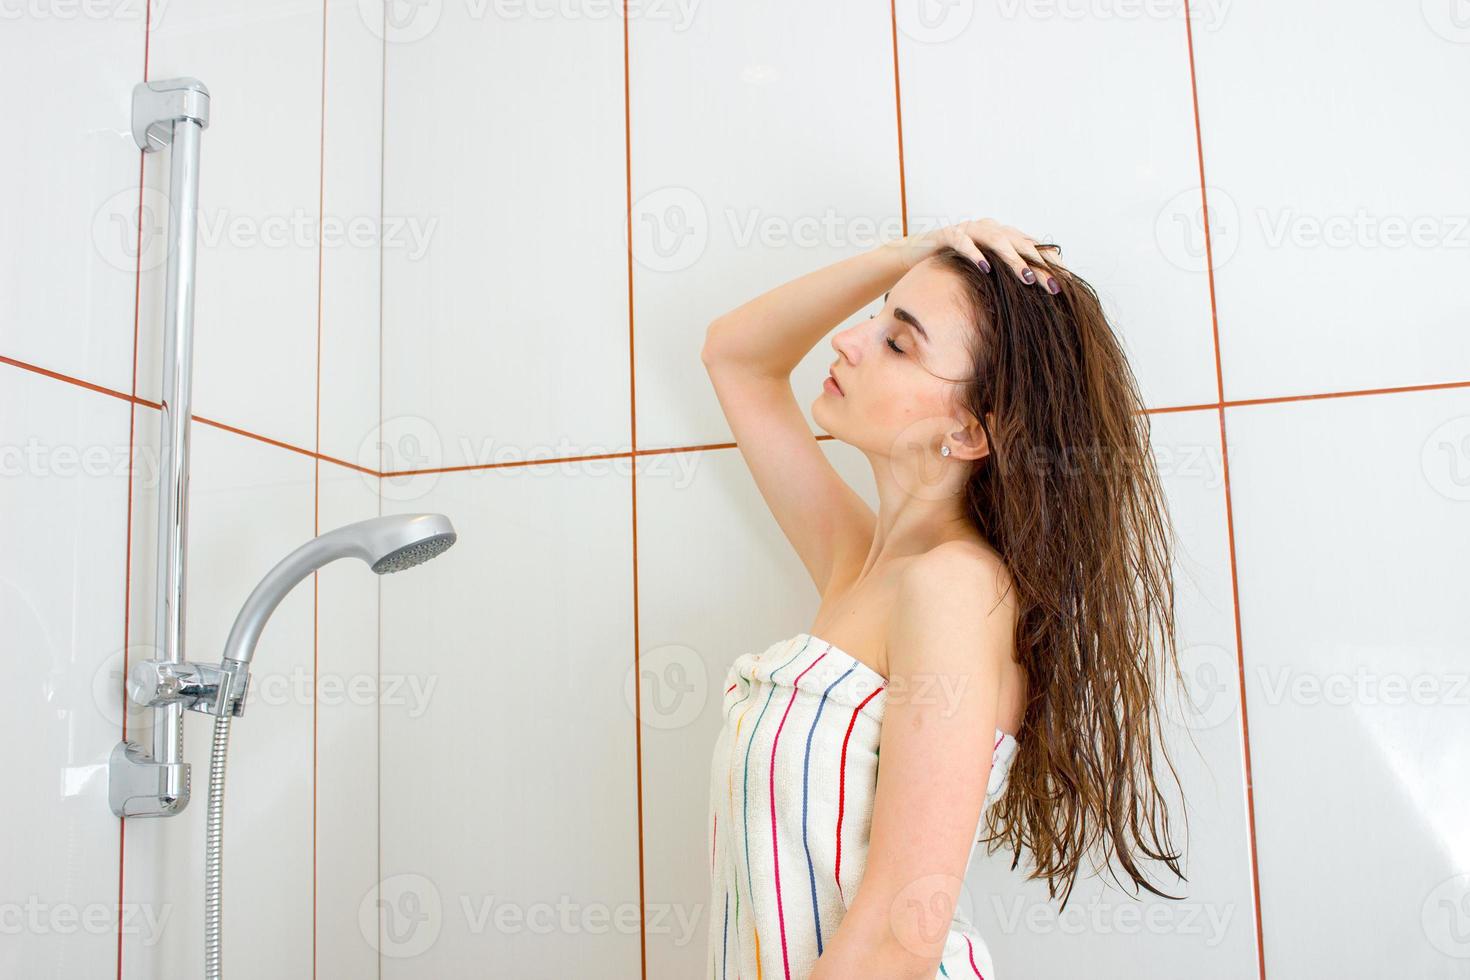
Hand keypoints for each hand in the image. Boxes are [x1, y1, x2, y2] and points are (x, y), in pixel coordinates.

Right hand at [888, 218, 1065, 292]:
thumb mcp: (983, 274)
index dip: (1050, 262)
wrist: (913, 257)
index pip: (1032, 246)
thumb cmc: (951, 269)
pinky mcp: (947, 234)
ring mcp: (969, 229)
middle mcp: (989, 228)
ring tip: (1026, 278)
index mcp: (1001, 236)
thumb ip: (1003, 278)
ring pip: (997, 240)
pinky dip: (975, 254)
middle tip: (1053, 286)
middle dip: (1038, 265)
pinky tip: (986, 268)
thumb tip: (1032, 298)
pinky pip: (964, 242)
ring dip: (1013, 259)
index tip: (1067, 281)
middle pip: (1021, 243)